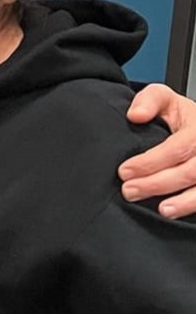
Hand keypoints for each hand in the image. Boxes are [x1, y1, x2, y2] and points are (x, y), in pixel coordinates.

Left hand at [120, 84, 195, 217]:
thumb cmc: (182, 116)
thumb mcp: (165, 99)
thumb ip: (149, 101)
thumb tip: (134, 115)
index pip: (177, 148)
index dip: (150, 162)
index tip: (124, 171)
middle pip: (190, 171)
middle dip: (158, 184)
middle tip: (129, 191)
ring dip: (184, 202)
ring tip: (161, 210)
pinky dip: (193, 207)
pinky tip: (177, 214)